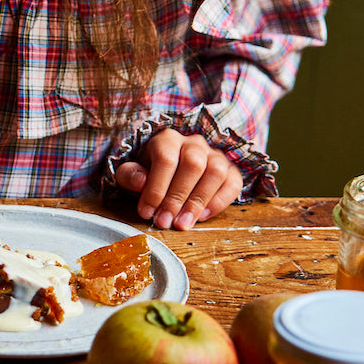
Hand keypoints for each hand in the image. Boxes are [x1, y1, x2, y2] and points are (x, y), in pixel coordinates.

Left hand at [115, 129, 242, 229]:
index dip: (156, 188)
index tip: (147, 212)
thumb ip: (130, 175)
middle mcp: (194, 144)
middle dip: (177, 198)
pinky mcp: (231, 170)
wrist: (172, 172)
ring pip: (215, 172)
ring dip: (198, 202)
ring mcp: (215, 155)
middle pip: (193, 165)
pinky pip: (232, 184)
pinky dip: (219, 202)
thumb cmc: (149, 173)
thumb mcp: (132, 173)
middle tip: (165, 222)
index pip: (165, 159)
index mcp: (167, 140)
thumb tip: (141, 182)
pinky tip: (201, 217)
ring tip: (183, 223)